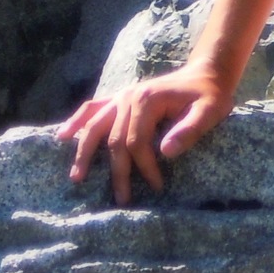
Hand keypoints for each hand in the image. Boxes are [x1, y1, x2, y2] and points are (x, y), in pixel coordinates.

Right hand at [57, 61, 235, 205]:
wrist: (206, 73)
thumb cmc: (210, 95)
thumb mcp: (210, 111)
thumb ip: (189, 130)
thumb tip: (164, 152)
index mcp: (147, 100)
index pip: (136, 142)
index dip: (144, 167)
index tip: (157, 186)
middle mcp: (128, 97)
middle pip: (114, 140)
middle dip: (118, 172)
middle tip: (123, 199)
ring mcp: (121, 96)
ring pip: (94, 126)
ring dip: (84, 152)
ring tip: (77, 177)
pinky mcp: (120, 98)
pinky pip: (92, 109)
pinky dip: (77, 121)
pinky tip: (63, 135)